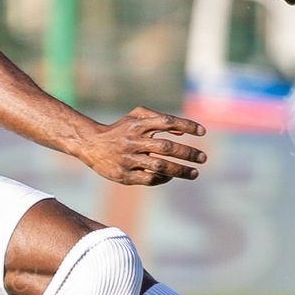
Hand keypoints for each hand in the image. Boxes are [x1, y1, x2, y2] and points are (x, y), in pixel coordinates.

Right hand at [74, 107, 207, 185]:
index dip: (186, 125)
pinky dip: (163, 178)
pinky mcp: (124, 175)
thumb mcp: (136, 116)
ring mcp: (128, 159)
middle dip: (187, 153)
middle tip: (203, 158)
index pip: (167, 122)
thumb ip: (158, 118)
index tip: (203, 132)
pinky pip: (149, 178)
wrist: (91, 144)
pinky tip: (171, 176)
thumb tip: (181, 132)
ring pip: (159, 166)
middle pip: (166, 147)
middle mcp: (133, 140)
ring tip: (194, 173)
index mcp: (137, 124)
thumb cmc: (120, 128)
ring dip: (180, 170)